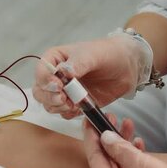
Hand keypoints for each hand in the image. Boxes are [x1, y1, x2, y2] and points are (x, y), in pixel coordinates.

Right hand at [33, 34, 152, 118]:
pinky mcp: (73, 103)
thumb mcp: (93, 54)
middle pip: (40, 92)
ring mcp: (64, 91)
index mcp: (55, 59)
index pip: (41, 72)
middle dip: (50, 98)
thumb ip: (78, 63)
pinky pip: (63, 113)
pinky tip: (81, 107)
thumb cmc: (108, 54)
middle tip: (65, 99)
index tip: (59, 86)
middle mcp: (55, 76)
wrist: (126, 67)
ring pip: (49, 105)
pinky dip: (69, 113)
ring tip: (74, 103)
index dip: (46, 81)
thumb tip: (64, 72)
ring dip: (59, 107)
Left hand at [83, 120, 166, 167]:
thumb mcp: (145, 167)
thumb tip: (105, 138)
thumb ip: (122, 150)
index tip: (89, 119)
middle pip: (105, 161)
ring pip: (119, 165)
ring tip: (129, 125)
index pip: (94, 158)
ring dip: (123, 145)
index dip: (92, 137)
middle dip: (109, 137)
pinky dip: (134, 157)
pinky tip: (140, 145)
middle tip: (111, 117)